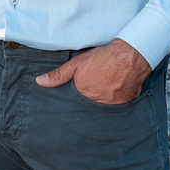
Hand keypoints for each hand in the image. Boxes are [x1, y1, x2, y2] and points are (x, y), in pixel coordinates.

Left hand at [35, 39, 151, 104]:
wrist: (129, 57)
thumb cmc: (102, 59)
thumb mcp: (77, 64)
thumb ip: (59, 75)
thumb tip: (40, 81)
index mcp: (82, 94)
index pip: (72, 107)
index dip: (71, 106)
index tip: (69, 107)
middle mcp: (96, 103)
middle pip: (86, 110)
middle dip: (84, 108)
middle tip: (85, 103)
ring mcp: (111, 106)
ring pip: (99, 112)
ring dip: (97, 108)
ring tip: (98, 99)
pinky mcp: (123, 106)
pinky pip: (114, 111)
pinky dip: (111, 107)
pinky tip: (110, 98)